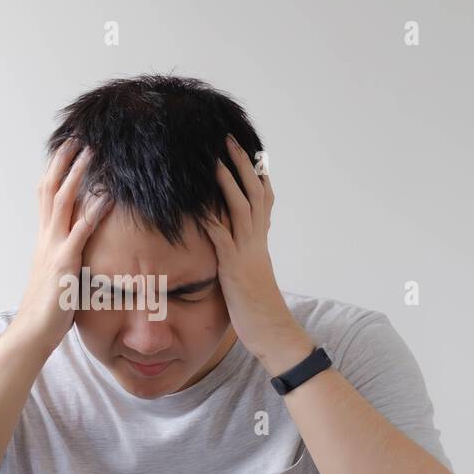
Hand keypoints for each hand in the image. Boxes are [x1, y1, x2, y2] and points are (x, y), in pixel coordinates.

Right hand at [13, 138, 111, 351]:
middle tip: (76, 138)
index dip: (55, 170)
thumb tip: (79, 248)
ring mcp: (54, 248)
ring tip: (91, 153)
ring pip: (64, 202)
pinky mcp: (65, 263)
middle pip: (52, 190)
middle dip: (64, 162)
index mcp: (44, 239)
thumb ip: (66, 256)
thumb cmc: (48, 307)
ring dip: (77, 176)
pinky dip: (94, 212)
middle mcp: (46, 238)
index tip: (65, 149)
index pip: (46, 196)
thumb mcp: (57, 274)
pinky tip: (107, 197)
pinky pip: (81, 232)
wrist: (33, 330)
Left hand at [201, 134, 313, 374]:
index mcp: (260, 241)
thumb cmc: (259, 308)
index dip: (256, 175)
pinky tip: (200, 208)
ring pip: (240, 209)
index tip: (250, 153)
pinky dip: (212, 222)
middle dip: (241, 166)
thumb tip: (233, 246)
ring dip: (228, 183)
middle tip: (229, 141)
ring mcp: (247, 253)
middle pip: (252, 194)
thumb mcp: (251, 275)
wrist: (273, 331)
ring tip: (216, 161)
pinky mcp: (234, 268)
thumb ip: (243, 256)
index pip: (262, 200)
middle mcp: (256, 241)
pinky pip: (222, 240)